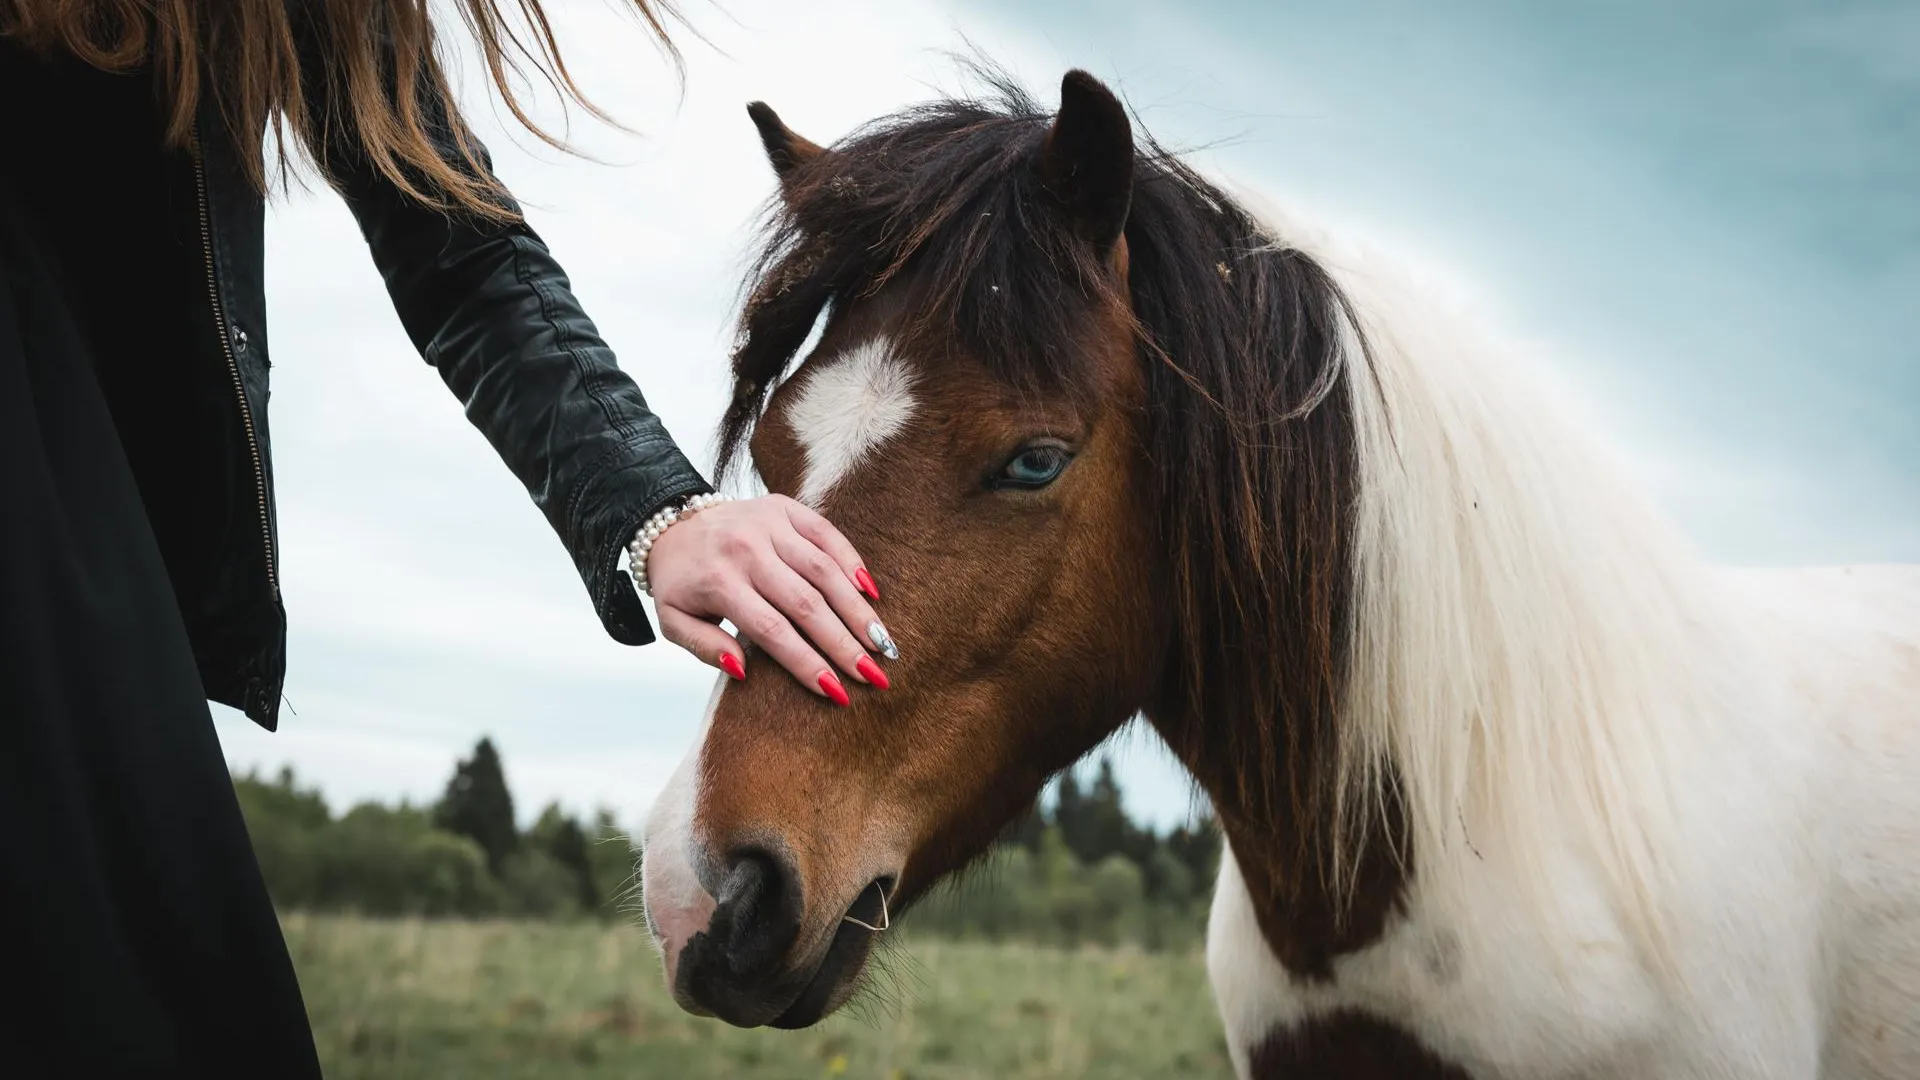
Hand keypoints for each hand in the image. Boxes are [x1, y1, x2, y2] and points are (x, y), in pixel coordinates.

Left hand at [645, 495, 891, 702]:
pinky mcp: (784, 507)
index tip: (836, 692)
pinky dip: (852, 562)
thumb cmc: (682, 582)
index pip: (772, 631)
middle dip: (843, 643)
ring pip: (823, 570)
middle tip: (873, 674)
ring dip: (856, 609)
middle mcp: (747, 550)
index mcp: (719, 582)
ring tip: (881, 642)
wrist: (672, 522)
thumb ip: (703, 647)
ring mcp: (768, 524)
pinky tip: (871, 593)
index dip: (806, 663)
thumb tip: (743, 669)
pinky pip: (826, 533)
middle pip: (805, 603)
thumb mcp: (673, 621)